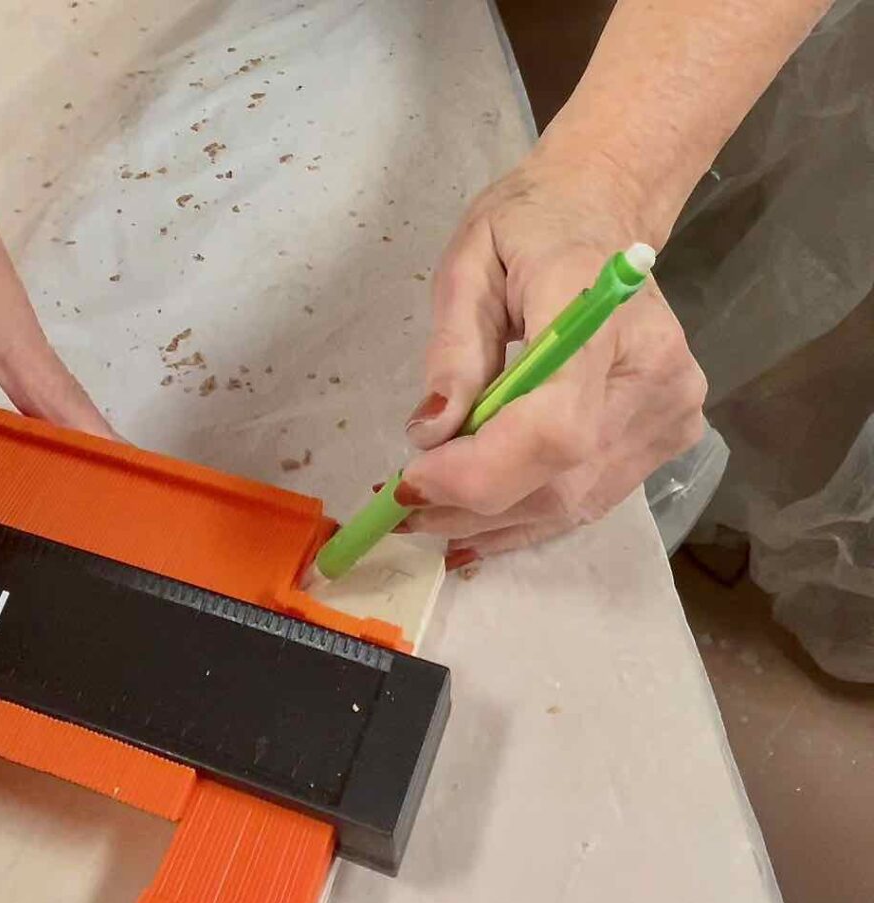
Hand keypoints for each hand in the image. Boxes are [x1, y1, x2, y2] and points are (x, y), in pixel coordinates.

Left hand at [396, 153, 706, 571]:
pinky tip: (473, 522)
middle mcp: (654, 374)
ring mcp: (671, 412)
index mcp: (602, 310)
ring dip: (489, 522)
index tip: (409, 483)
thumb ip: (453, 353)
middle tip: (400, 507)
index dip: (478, 472)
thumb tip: (429, 435)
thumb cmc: (531, 224)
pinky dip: (524, 518)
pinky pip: (588, 500)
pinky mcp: (671, 437)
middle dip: (468, 505)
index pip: (555, 426)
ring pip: (571, 504)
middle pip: (559, 480)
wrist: (605, 210)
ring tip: (427, 515)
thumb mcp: (468, 267)